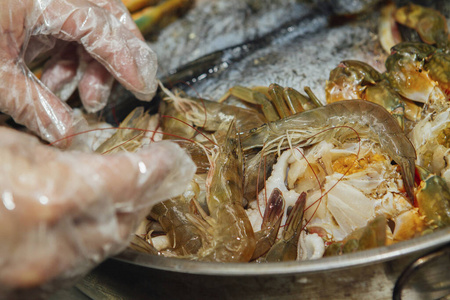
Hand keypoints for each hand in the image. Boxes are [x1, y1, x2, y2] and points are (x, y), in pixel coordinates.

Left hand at [0, 0, 157, 142]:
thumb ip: (33, 105)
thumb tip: (67, 135)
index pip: (99, 26)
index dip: (125, 59)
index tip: (143, 87)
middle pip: (107, 13)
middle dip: (120, 54)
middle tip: (129, 87)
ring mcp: (41, 1)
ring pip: (90, 25)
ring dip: (93, 63)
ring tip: (84, 97)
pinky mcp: (33, 10)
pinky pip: (67, 30)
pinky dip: (70, 58)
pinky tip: (58, 84)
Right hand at [0, 127, 195, 296]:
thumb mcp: (5, 148)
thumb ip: (53, 155)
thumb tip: (84, 161)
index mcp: (55, 198)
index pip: (133, 179)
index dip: (158, 166)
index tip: (171, 159)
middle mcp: (56, 247)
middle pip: (129, 220)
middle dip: (146, 196)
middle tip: (155, 178)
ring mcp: (42, 276)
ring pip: (107, 249)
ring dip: (123, 221)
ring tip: (127, 199)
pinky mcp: (28, 290)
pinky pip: (77, 267)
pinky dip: (93, 244)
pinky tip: (89, 226)